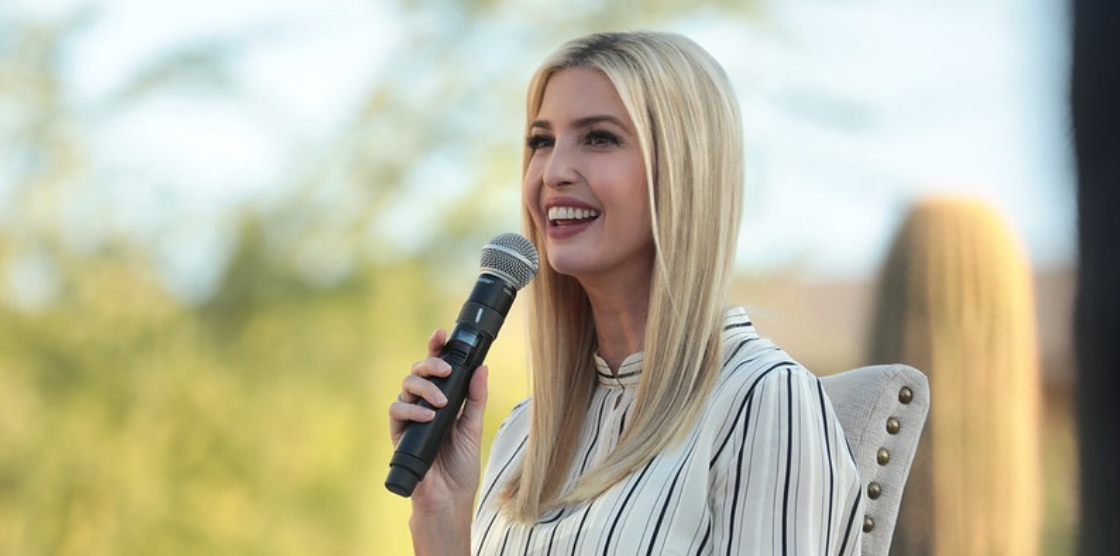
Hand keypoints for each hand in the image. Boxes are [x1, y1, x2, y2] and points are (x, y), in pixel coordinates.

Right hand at [389, 328, 489, 513]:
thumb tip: (482, 368)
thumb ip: (476, 398)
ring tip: (441, 403)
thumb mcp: (474, 427)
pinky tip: (428, 416)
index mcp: (442, 399)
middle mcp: (424, 404)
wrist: (449, 496)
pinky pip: (396, 409)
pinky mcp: (399, 432)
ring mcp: (410, 416)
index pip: (436, 368)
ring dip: (424, 387)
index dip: (436, 348)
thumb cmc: (461, 464)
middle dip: (431, 363)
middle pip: (418, 371)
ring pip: (406, 385)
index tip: (441, 333)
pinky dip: (412, 409)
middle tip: (446, 371)